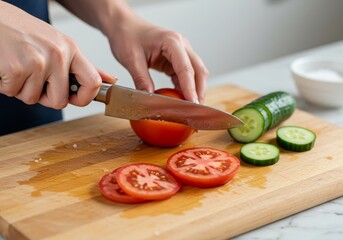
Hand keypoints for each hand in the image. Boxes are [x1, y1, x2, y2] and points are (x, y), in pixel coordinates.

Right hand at [0, 2, 114, 108]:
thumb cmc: (21, 31)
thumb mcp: (56, 44)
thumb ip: (81, 66)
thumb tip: (111, 80)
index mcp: (70, 49)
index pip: (94, 83)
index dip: (84, 98)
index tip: (73, 99)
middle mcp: (58, 54)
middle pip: (60, 101)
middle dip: (44, 97)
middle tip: (33, 79)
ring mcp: (38, 62)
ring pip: (33, 99)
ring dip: (21, 89)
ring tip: (17, 66)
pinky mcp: (16, 68)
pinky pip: (13, 93)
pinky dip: (5, 85)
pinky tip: (5, 66)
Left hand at [106, 18, 207, 103]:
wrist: (124, 26)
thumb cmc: (127, 36)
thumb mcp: (131, 59)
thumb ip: (141, 80)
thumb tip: (150, 99)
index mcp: (171, 42)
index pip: (186, 69)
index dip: (190, 88)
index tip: (192, 104)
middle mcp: (181, 45)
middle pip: (198, 71)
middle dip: (199, 91)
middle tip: (195, 110)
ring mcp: (181, 51)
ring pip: (196, 73)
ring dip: (195, 90)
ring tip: (190, 108)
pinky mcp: (176, 59)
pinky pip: (186, 75)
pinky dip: (186, 87)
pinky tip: (181, 100)